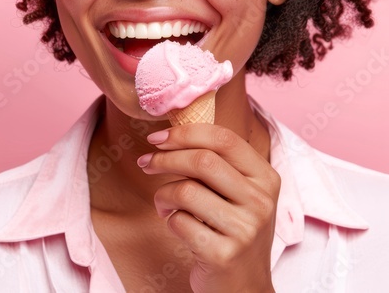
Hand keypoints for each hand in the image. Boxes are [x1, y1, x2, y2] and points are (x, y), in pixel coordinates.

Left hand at [136, 123, 279, 292]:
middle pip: (202, 161)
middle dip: (164, 159)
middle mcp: (261, 201)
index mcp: (266, 178)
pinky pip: (179, 222)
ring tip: (165, 206)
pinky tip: (178, 227)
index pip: (224, 139)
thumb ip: (216, 164)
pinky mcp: (224, 254)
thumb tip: (169, 134)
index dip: (184, 133)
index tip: (157, 139)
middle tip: (146, 164)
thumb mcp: (237, 194)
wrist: (244, 286)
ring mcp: (245, 229)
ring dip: (163, 196)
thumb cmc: (231, 231)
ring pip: (185, 191)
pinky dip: (169, 221)